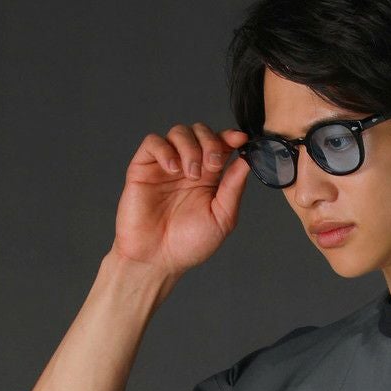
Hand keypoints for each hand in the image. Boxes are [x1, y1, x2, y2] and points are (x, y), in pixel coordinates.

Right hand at [111, 122, 252, 278]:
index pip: (221, 146)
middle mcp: (188, 167)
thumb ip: (233, 188)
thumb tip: (247, 161)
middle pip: (201, 132)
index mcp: (210, 179)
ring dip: (190, 147)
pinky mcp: (144, 167)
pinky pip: (153, 142)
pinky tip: (173, 169)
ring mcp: (166, 166)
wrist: (157, 258)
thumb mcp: (221, 218)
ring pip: (179, 132)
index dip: (230, 137)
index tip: (240, 139)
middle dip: (210, 142)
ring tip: (190, 174)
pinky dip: (166, 149)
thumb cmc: (189, 245)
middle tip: (211, 167)